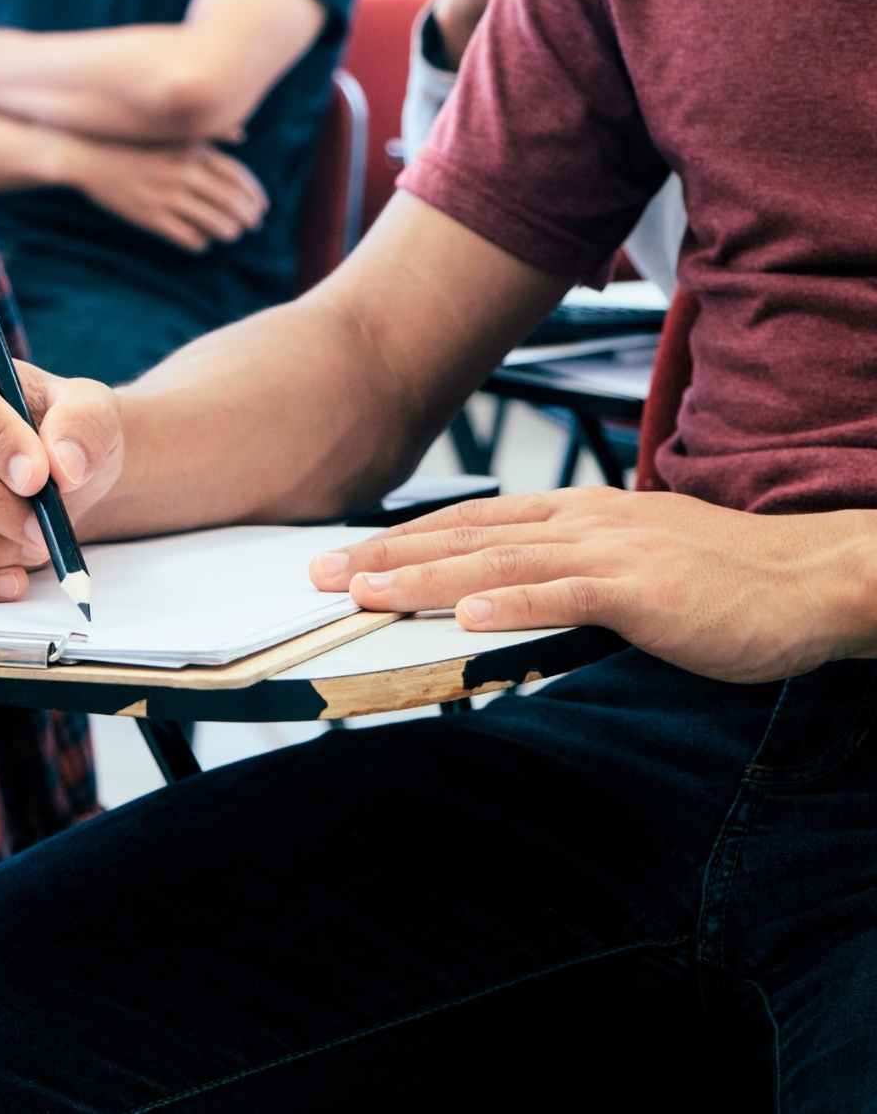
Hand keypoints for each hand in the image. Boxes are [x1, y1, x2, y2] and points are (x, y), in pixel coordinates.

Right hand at [65, 138, 267, 252]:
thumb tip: (241, 133)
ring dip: (229, 232)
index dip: (254, 196)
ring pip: (216, 224)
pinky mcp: (151, 218)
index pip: (238, 177)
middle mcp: (184, 173)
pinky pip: (190, 238)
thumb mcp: (172, 132)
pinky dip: (201, 243)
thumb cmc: (134, 143)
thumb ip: (208, 135)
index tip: (261, 207)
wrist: (89, 157)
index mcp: (193, 151)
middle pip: (233, 203)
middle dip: (248, 218)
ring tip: (231, 234)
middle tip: (252, 225)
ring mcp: (168, 197)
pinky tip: (203, 241)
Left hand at [309, 487, 876, 683]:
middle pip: (465, 535)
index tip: (349, 553)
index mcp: (577, 513)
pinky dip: (513, 600)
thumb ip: (569, 574)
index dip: (406, 537)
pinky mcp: (644, 588)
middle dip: (388, 554)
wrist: (809, 577)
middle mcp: (581, 520)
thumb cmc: (722, 576)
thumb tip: (509, 600)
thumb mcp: (632, 564)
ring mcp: (611, 550)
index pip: (471, 521)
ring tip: (362, 590)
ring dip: (425, 576)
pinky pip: (566, 593)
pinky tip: (466, 613)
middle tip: (319, 573)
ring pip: (498, 559)